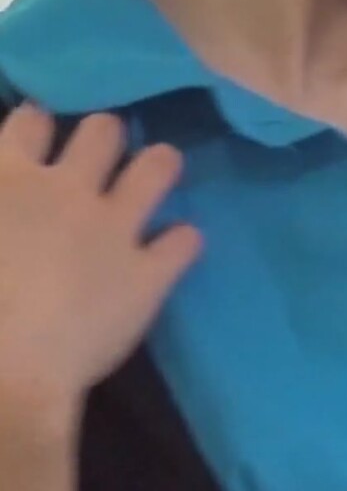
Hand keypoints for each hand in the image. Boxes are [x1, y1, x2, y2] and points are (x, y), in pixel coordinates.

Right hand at [0, 105, 201, 424]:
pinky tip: (178, 248)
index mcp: (9, 176)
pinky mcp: (148, 276)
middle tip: (101, 158)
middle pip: (103, 131)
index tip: (40, 138)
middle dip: (105, 137)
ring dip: (160, 167)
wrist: (3, 370)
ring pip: (158, 167)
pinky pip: (185, 241)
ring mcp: (115, 229)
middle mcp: (67, 189)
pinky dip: (183, 243)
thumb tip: (6, 209)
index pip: (31, 120)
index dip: (38, 126)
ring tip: (160, 173)